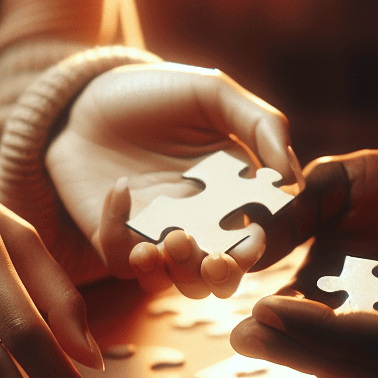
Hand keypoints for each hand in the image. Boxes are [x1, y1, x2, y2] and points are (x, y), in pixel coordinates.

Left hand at [46, 63, 299, 298]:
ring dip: (173, 272)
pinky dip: (119, 233)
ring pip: (170, 283)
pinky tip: (120, 188)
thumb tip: (291, 177)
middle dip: (218, 279)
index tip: (250, 240)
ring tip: (166, 240)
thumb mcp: (213, 94)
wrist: (85, 95)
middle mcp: (195, 226)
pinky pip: (119, 259)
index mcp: (229, 198)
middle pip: (215, 278)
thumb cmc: (156, 94)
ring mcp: (152, 236)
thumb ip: (261, 125)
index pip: (251, 241)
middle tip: (212, 262)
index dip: (254, 251)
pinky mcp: (112, 238)